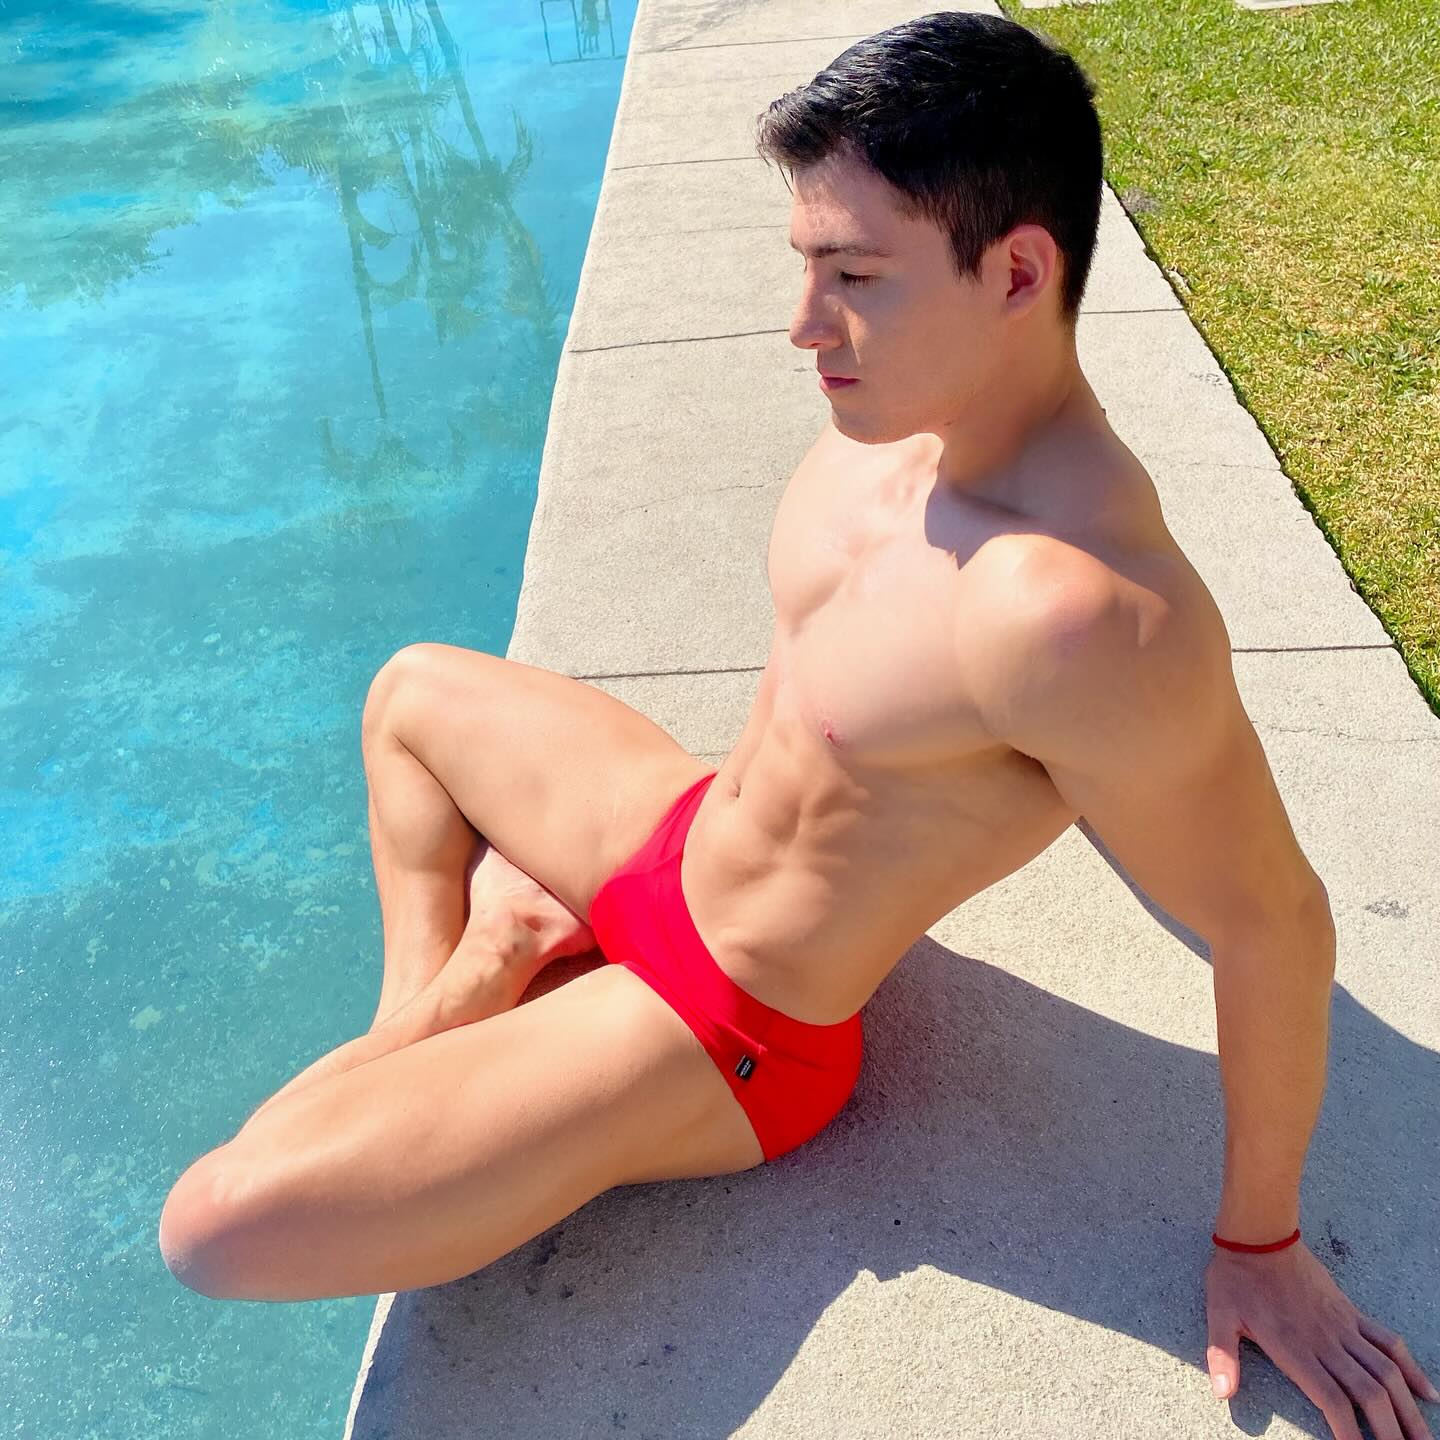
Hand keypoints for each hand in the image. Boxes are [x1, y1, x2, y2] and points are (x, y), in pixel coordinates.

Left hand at [1206, 1239, 1438, 1439]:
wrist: (1260, 1234)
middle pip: (1370, 1394)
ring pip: (1387, 1372)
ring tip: (1425, 1439)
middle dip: (1391, 1432)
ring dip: (1409, 1408)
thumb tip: (1221, 1393)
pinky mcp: (1351, 1312)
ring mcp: (1343, 1327)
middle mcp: (1326, 1342)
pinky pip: (1388, 1341)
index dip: (1350, 1433)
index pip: (1333, 1400)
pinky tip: (1428, 1392)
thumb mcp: (1218, 1314)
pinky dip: (1411, 1368)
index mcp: (1295, 1348)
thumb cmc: (1236, 1277)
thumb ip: (1222, 1356)